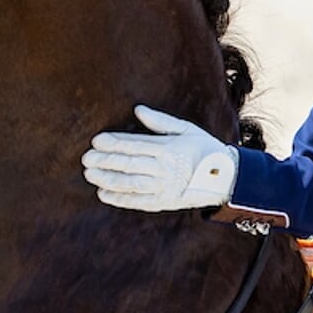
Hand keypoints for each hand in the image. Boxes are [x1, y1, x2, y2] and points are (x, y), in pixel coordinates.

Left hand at [82, 105, 236, 211]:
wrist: (226, 178)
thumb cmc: (204, 149)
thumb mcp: (187, 129)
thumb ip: (161, 121)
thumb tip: (138, 110)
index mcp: (169, 148)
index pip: (135, 145)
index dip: (114, 143)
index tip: (96, 141)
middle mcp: (165, 168)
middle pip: (129, 164)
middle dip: (105, 160)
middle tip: (86, 158)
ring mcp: (165, 186)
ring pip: (130, 183)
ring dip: (108, 179)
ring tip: (90, 175)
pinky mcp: (165, 202)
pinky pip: (139, 201)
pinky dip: (120, 199)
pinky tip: (104, 194)